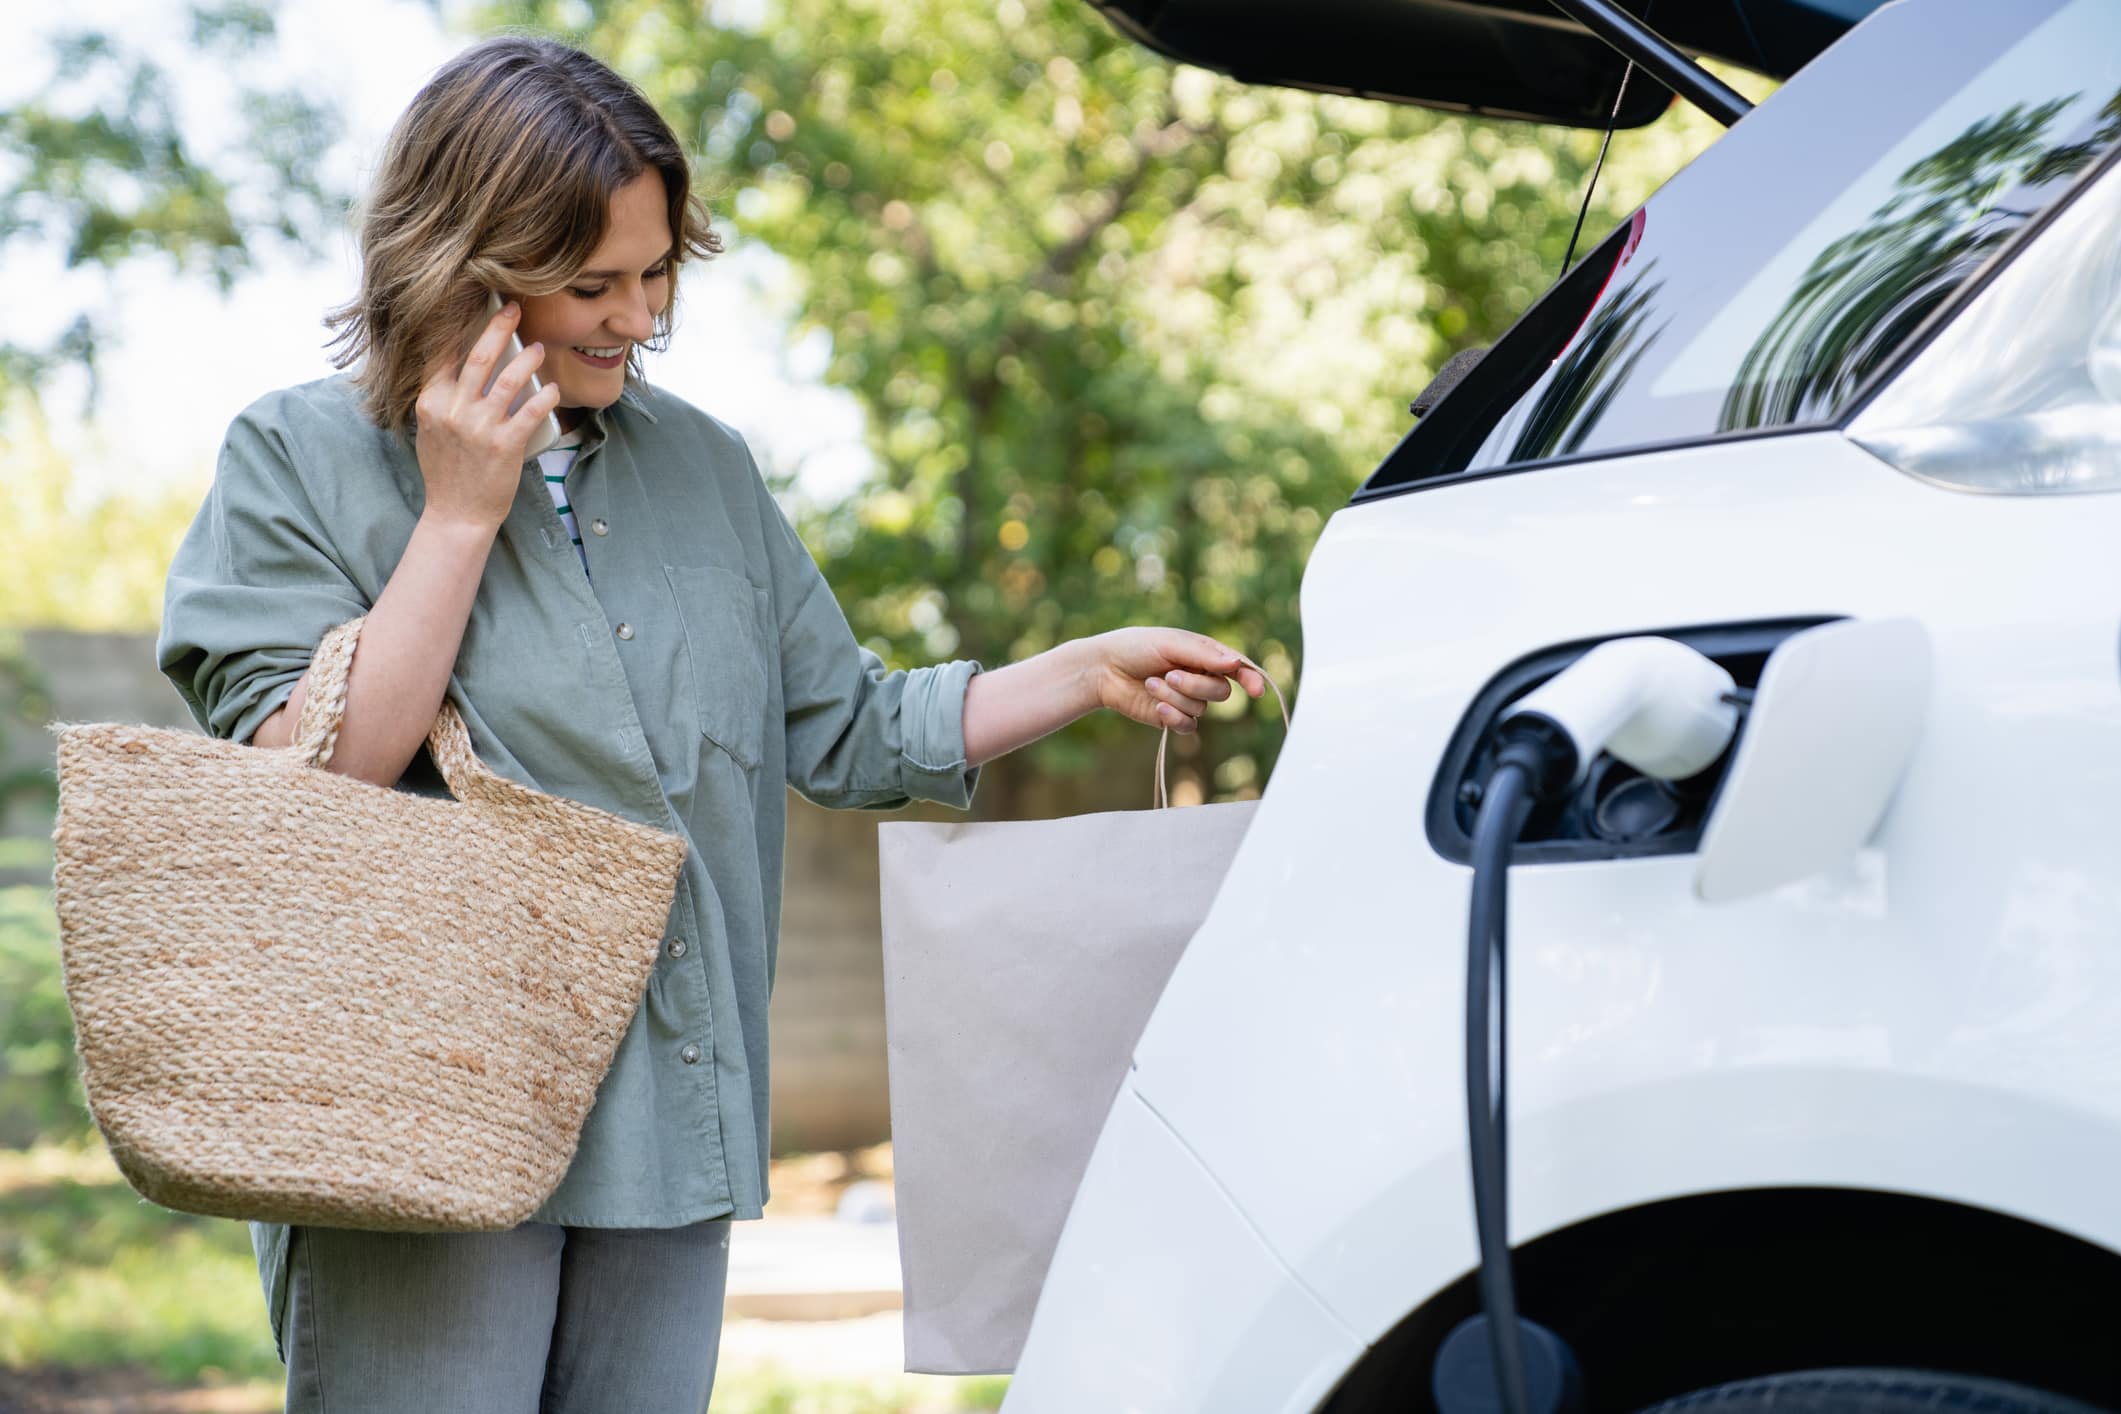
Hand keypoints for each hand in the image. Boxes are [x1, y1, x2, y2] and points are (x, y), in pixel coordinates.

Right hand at [412, 301, 562, 531]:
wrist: (456, 514)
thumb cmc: (446, 472)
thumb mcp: (430, 430)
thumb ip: (440, 399)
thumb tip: (461, 366)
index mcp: (430, 402)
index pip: (443, 353)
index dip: (460, 325)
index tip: (474, 304)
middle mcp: (453, 410)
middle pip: (479, 357)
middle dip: (498, 327)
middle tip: (513, 309)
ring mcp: (479, 427)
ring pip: (508, 380)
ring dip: (527, 359)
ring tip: (538, 348)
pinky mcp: (504, 445)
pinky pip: (530, 411)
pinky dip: (545, 396)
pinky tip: (553, 388)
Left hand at [1090, 628, 1265, 733]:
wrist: (1104, 669)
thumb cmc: (1136, 647)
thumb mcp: (1171, 644)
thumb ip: (1204, 655)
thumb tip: (1236, 664)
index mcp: (1204, 654)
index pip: (1237, 668)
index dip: (1250, 678)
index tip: (1256, 689)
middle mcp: (1200, 677)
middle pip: (1221, 692)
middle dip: (1196, 686)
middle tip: (1170, 675)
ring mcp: (1187, 699)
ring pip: (1201, 708)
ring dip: (1175, 697)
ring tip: (1150, 684)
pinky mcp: (1172, 718)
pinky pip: (1188, 725)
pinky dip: (1172, 717)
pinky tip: (1155, 706)